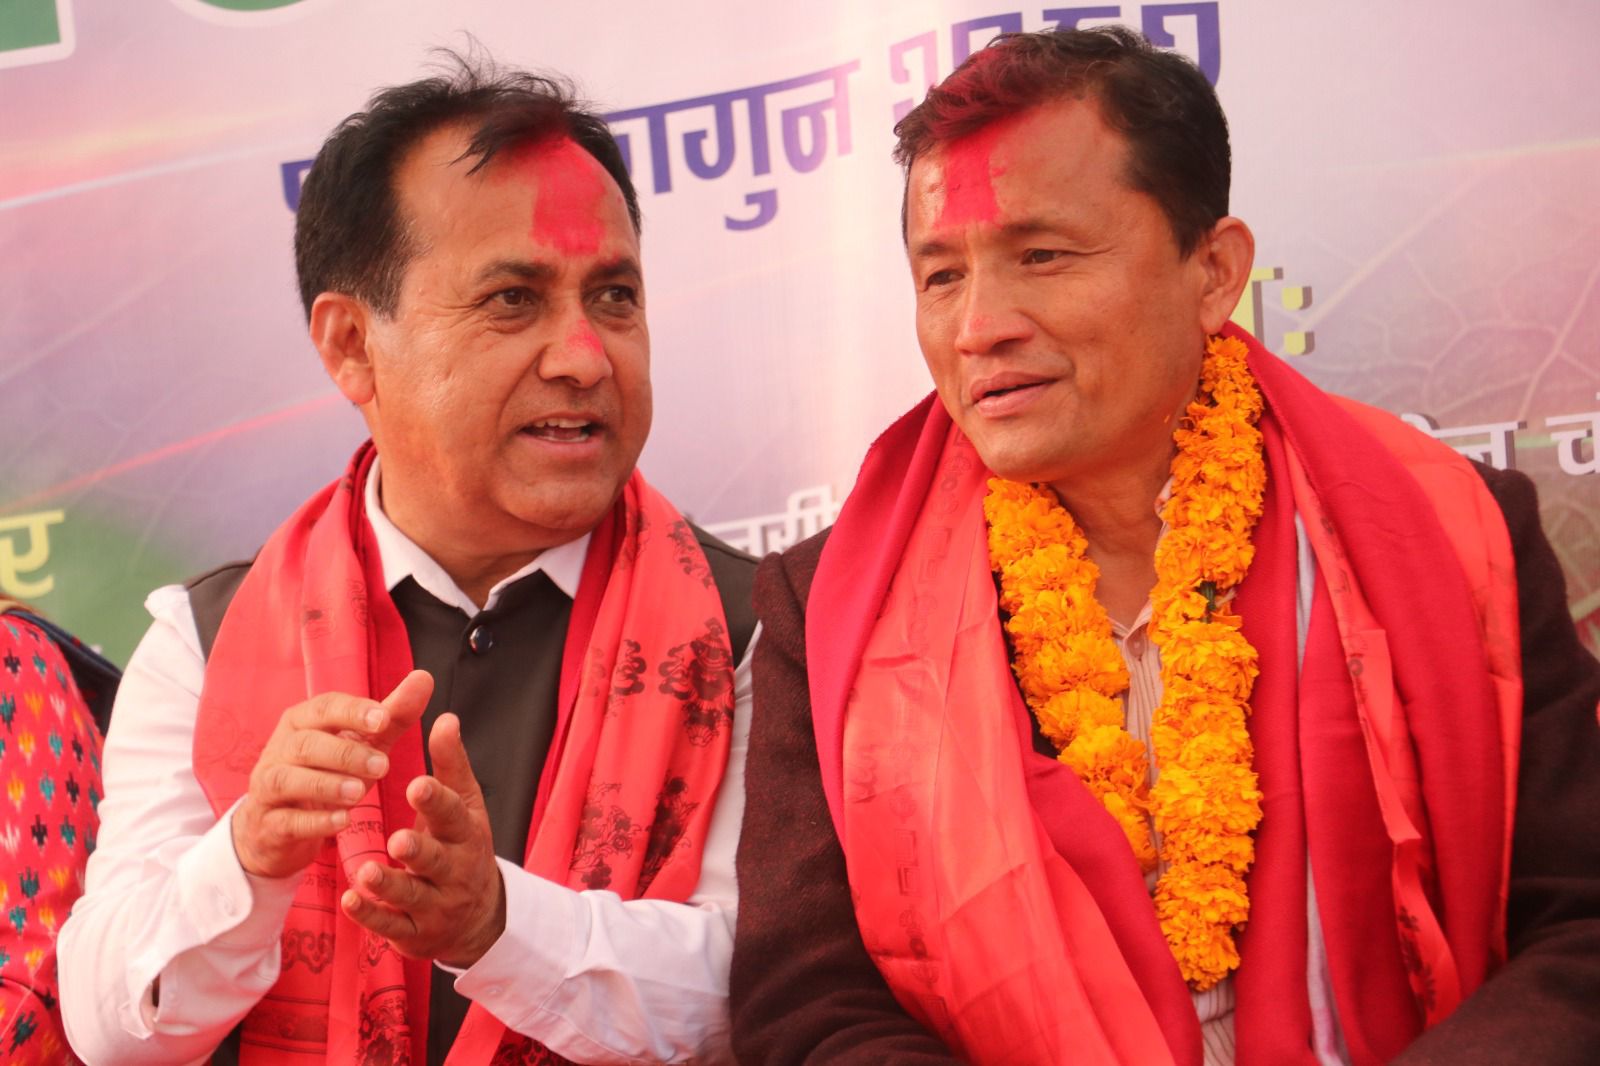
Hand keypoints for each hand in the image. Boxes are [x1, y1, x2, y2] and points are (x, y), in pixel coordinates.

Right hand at [230, 670, 432, 878]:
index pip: (324, 707)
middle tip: (383, 766)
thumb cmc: (329, 771)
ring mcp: (267, 788)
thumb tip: (424, 677)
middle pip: (305, 744)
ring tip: (360, 793)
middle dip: (345, 753)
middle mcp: (279, 749)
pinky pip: (286, 821)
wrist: (282, 824)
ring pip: (287, 780)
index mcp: (302, 721)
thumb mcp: (364, 743)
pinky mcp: (269, 824)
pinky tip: (344, 821)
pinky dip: (315, 821)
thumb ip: (393, 715)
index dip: (352, 712)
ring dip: (325, 785)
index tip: (383, 719)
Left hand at [340, 712, 505, 967]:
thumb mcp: (465, 804)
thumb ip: (451, 764)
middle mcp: (455, 871)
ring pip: (412, 896)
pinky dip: (371, 916)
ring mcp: (436, 905)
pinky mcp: (414, 933)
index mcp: (466, 834)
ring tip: (366, 873)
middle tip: (397, 840)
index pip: (454, 815)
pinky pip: (392, 926)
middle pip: (437, 860)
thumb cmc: (463, 845)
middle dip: (418, 851)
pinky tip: (350, 901)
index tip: (416, 784)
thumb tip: (447, 717)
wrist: (479, 917)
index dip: (436, 802)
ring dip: (390, 885)